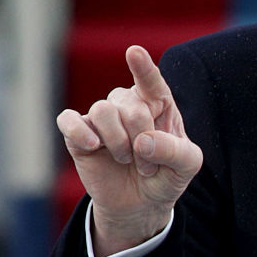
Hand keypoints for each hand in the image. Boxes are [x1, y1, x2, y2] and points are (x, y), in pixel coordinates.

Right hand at [56, 45, 202, 256]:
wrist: (141, 204)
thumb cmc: (167, 175)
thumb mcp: (187, 165)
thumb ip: (175, 150)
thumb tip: (143, 141)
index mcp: (158, 102)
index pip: (151, 80)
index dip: (142, 67)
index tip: (133, 52)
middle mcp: (129, 104)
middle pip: (129, 104)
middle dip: (141, 138)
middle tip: (149, 165)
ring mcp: (103, 119)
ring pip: (102, 110)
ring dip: (117, 141)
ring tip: (127, 160)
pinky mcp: (79, 135)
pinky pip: (68, 120)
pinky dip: (78, 131)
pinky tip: (94, 146)